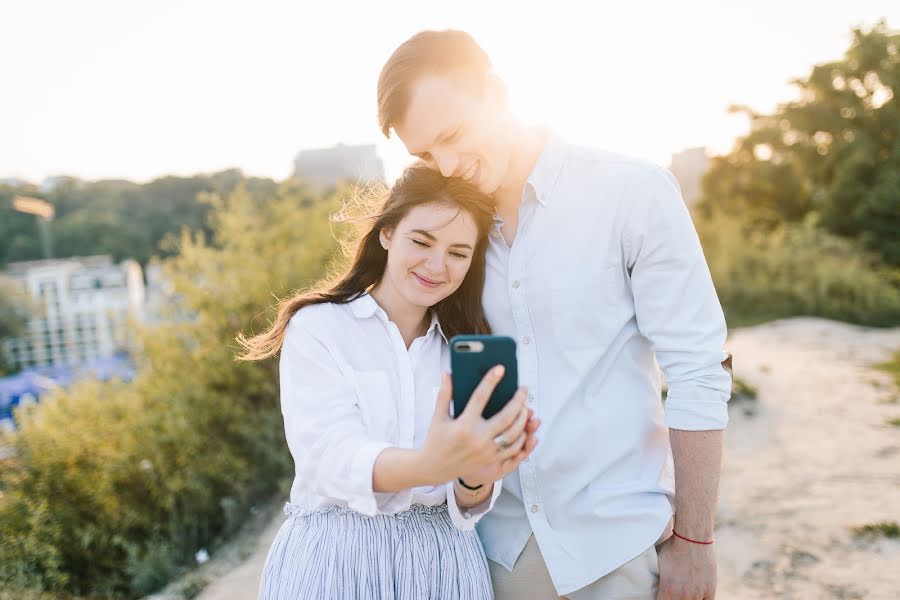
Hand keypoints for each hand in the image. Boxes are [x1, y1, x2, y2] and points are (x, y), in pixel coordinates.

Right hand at [418, 367, 536, 484]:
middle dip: (518, 401)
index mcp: (463, 426)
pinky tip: (523, 426)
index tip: (500, 369)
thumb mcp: (438, 416)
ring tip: (525, 406)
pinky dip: (521, 437)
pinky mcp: (491, 459)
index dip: (490, 381)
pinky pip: (513, 449)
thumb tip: (447, 373)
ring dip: (523, 419)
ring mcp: (486, 451)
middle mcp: (477, 439)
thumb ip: (445, 394)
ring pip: (513, 434)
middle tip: (523, 388)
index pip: (480, 398)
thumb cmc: (436, 439)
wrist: (435, 468)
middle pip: (506, 417)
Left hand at [656, 535, 716, 599]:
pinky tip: (697, 595)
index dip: (660, 599)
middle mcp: (682, 596)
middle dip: (674, 598)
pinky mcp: (709, 590)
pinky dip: (701, 599)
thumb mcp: (657, 562)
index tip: (661, 596)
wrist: (692, 537)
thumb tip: (650, 579)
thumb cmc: (672, 547)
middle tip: (674, 593)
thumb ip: (655, 576)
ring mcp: (697, 594)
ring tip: (684, 593)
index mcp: (667, 591)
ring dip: (688, 599)